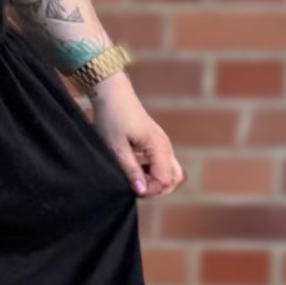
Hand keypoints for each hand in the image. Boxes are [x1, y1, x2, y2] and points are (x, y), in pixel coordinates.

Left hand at [87, 78, 184, 198]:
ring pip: (170, 172)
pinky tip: (136, 170)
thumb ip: (130, 169)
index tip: (132, 189)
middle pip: (174, 178)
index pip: (165, 179)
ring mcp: (163, 144)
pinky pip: (163, 164)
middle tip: (135, 187)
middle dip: (157, 188)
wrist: (112, 94)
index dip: (150, 189)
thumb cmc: (112, 117)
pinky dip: (153, 172)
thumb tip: (141, 190)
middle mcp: (166, 146)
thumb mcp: (116, 147)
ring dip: (155, 181)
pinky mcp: (156, 143)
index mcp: (158, 146)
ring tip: (134, 179)